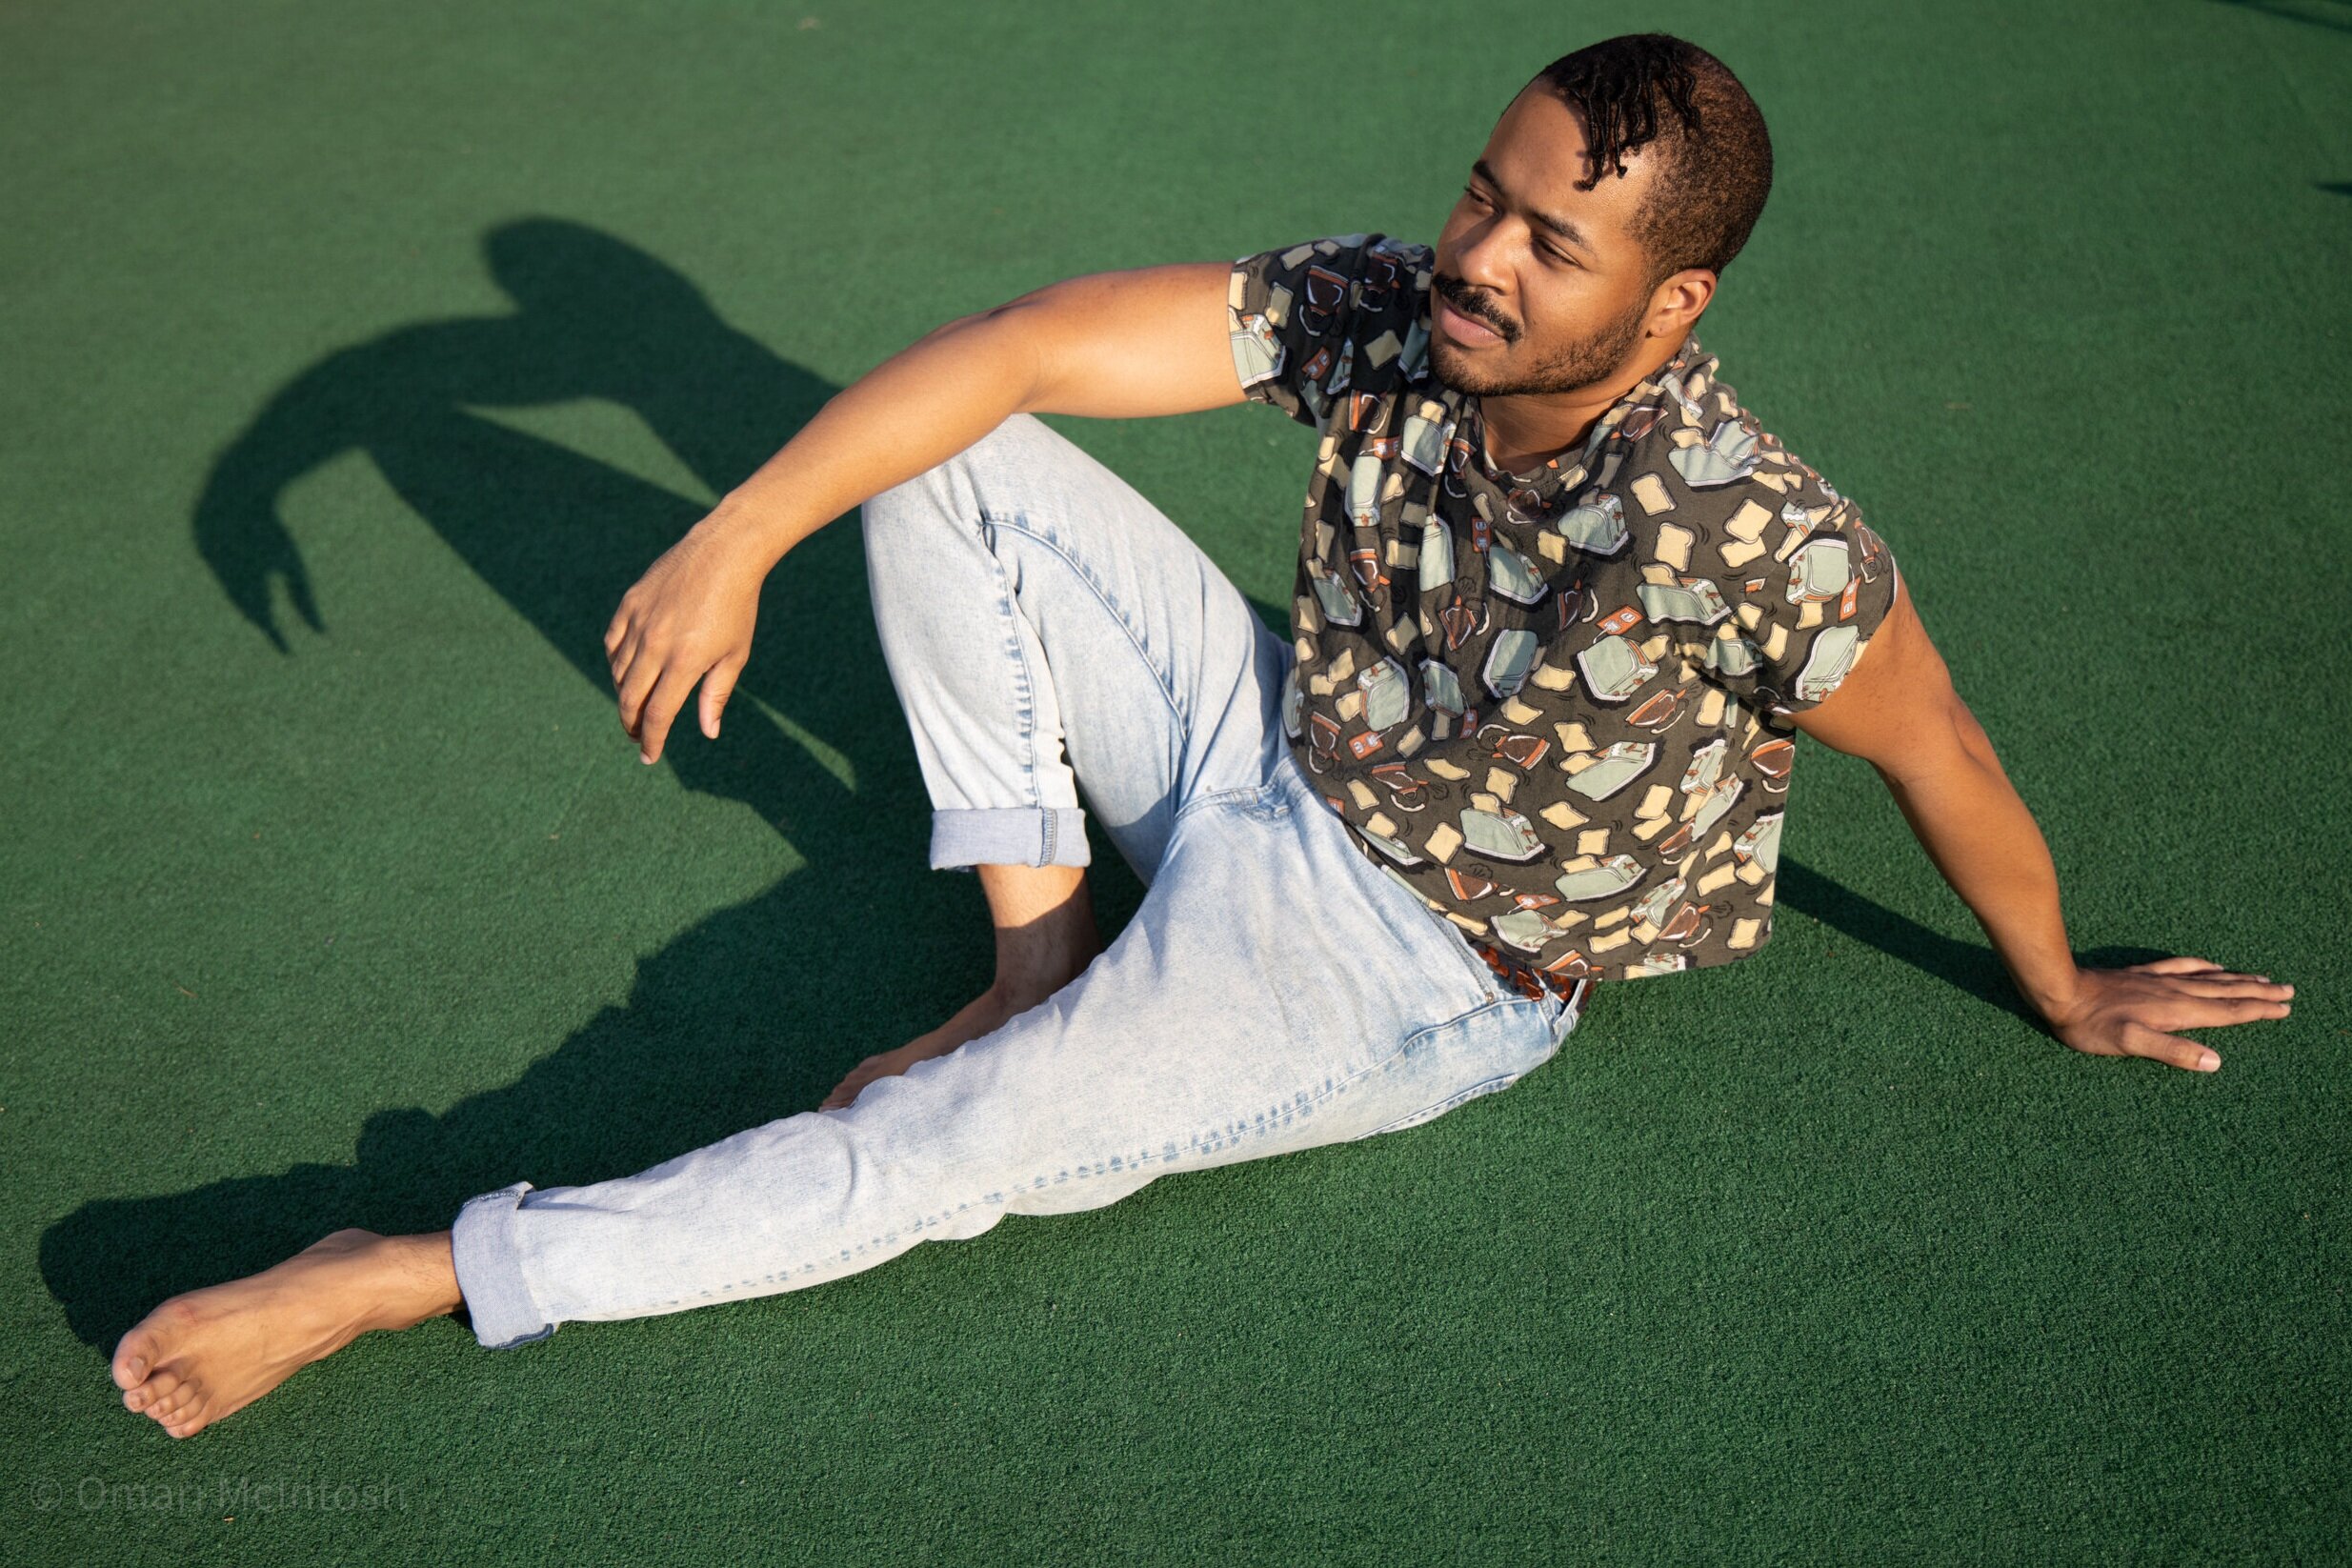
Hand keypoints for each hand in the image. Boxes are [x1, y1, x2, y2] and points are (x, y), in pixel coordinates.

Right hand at [603, 514, 768, 763]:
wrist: (724, 553)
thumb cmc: (737, 606)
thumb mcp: (734, 655)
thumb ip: (716, 695)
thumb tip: (708, 732)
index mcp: (684, 661)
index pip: (657, 714)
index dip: (652, 740)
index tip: (649, 755)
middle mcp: (655, 644)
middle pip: (630, 698)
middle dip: (632, 724)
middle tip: (638, 736)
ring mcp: (639, 622)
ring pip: (618, 672)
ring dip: (624, 695)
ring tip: (636, 705)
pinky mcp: (629, 604)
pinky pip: (613, 643)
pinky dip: (616, 663)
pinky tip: (626, 672)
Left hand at [2039, 957, 2291, 1072]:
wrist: (2059, 990)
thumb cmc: (2091, 1025)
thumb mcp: (2130, 1043)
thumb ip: (2172, 1051)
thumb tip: (2215, 1062)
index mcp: (2177, 1011)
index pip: (2228, 1011)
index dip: (2258, 1010)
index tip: (2285, 1008)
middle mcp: (2174, 992)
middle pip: (2226, 991)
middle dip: (2258, 992)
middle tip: (2288, 990)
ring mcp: (2159, 980)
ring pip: (2209, 978)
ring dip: (2238, 979)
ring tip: (2263, 978)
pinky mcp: (2142, 974)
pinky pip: (2181, 966)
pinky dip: (2203, 966)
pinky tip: (2211, 965)